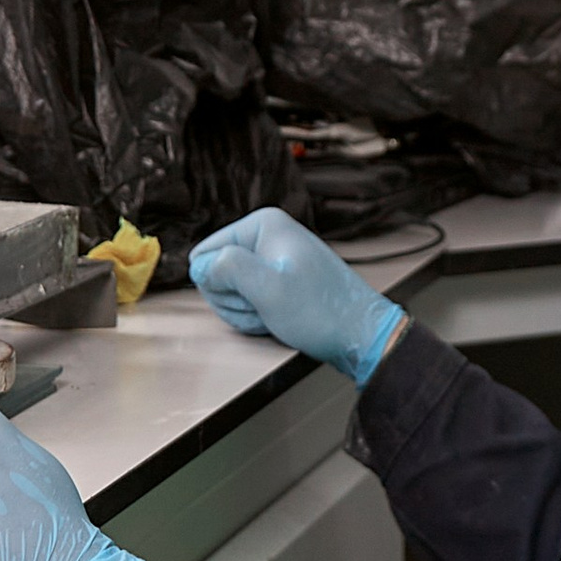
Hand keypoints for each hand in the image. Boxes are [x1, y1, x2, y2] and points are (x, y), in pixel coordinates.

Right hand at [188, 209, 403, 382]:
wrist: (359, 335)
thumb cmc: (322, 312)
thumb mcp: (268, 289)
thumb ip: (227, 268)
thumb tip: (200, 264)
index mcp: (263, 224)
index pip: (205, 254)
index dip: (219, 284)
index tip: (250, 294)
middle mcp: (267, 235)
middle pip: (216, 273)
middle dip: (234, 300)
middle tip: (264, 308)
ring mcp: (273, 258)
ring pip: (231, 291)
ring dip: (246, 311)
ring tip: (274, 314)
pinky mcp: (279, 279)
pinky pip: (249, 300)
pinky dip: (257, 316)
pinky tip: (278, 319)